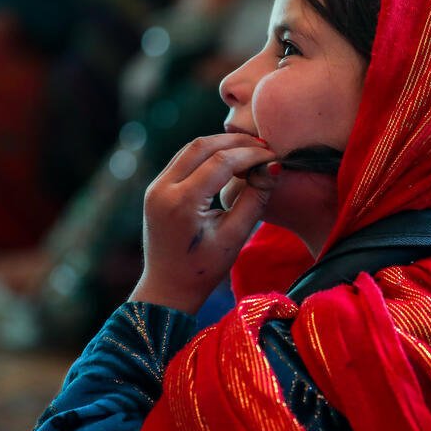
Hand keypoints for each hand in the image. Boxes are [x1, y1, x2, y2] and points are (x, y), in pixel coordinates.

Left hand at [130, 134, 278, 312]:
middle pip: (203, 145)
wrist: (167, 287)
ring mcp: (156, 186)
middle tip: (265, 148)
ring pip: (191, 148)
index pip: (221, 161)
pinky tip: (230, 161)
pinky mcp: (156, 188)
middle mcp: (162, 188)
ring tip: (251, 152)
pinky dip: (208, 154)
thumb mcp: (235, 236)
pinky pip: (183, 159)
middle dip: (237, 142)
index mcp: (181, 202)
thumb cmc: (204, 269)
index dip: (251, 154)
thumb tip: (274, 166)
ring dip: (222, 144)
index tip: (274, 156)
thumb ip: (255, 199)